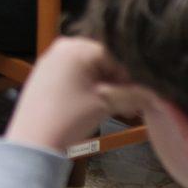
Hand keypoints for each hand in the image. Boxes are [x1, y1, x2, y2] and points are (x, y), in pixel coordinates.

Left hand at [4, 36, 132, 152]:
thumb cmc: (69, 117)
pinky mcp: (44, 74)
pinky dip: (87, 88)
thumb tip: (154, 94)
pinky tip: (95, 106)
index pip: (114, 55)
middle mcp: (62, 46)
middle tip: (129, 105)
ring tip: (115, 109)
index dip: (130, 77)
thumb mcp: (105, 103)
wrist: (34, 140)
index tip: (139, 97)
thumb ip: (133, 94)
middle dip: (117, 83)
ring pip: (88, 70)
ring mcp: (50, 60)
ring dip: (104, 87)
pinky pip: (73, 75)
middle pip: (101, 61)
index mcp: (76, 46)